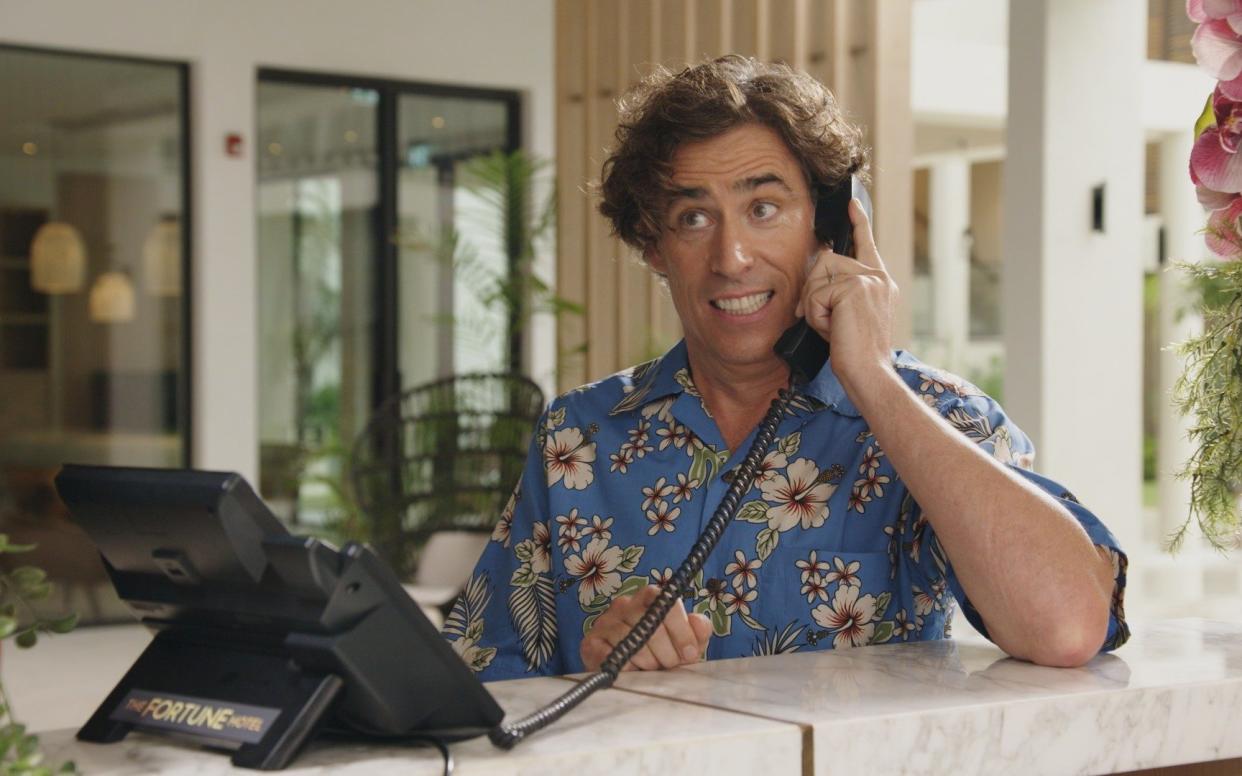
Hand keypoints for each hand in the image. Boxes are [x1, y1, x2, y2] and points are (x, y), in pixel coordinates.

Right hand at [580, 584, 712, 671]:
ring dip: (647, 661)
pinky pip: (611, 653)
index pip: (664, 600)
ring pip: (631, 639)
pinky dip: (626, 667)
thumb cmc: (661, 655)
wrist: (630, 676)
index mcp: (649, 598)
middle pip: (649, 623)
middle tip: (669, 666)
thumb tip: (699, 623)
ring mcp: (605, 622)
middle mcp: (624, 604)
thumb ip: (698, 632)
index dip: (680, 630)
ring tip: (651, 671)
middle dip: (666, 652)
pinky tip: (632, 672)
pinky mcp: (590, 642)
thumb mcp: (685, 644)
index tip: (690, 654)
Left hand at [796, 198, 897, 398]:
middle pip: (825, 262)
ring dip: (814, 306)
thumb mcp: (847, 316)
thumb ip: (838, 293)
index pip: (866, 245)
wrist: (869, 373)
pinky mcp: (854, 288)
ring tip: (832, 328)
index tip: (851, 204)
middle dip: (813, 291)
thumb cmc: (855, 353)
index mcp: (879, 283)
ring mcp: (868, 280)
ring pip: (818, 277)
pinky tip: (833, 330)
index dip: (858, 222)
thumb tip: (815, 274)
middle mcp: (877, 277)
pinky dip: (816, 316)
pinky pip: (816, 294)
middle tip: (824, 321)